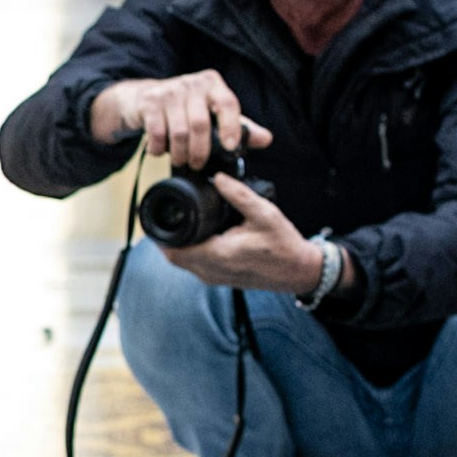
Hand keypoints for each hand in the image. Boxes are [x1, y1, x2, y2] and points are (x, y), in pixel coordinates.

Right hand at [91, 70, 271, 164]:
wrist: (143, 98)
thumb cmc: (185, 108)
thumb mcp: (213, 113)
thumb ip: (239, 126)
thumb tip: (266, 139)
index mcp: (213, 84)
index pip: (227, 104)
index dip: (231, 127)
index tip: (230, 147)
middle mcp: (192, 83)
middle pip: (200, 125)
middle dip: (200, 152)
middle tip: (197, 165)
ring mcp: (169, 91)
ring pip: (179, 132)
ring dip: (180, 154)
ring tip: (180, 161)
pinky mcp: (149, 102)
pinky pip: (157, 133)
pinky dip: (159, 149)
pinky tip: (160, 151)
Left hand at [163, 176, 327, 295]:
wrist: (298, 272)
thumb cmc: (283, 244)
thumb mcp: (264, 213)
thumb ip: (239, 195)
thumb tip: (218, 178)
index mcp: (219, 255)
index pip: (175, 250)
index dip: (160, 234)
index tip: (158, 214)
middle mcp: (212, 271)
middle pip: (173, 257)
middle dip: (166, 237)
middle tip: (167, 212)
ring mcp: (214, 278)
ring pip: (182, 263)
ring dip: (177, 245)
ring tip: (179, 221)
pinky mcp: (219, 279)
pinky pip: (194, 266)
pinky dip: (188, 251)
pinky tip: (194, 234)